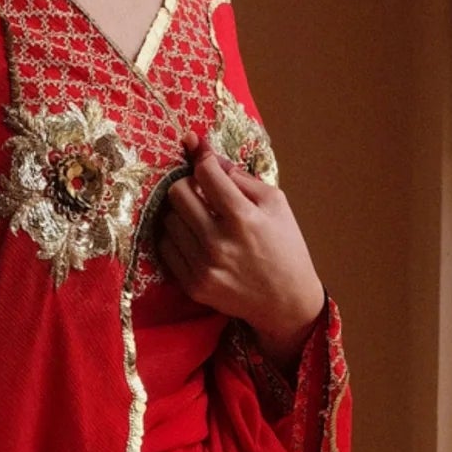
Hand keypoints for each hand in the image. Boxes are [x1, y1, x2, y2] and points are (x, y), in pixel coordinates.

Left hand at [156, 139, 325, 369]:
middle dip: (188, 185)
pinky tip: (195, 239)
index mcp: (243, 218)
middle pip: (176, 194)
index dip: (202, 159)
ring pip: (168, 220)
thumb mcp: (275, 203)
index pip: (204, 173)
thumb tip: (203, 150)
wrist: (286, 302)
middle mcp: (218, 243)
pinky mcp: (192, 286)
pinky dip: (177, 238)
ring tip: (201, 219)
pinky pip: (166, 248)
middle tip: (202, 192)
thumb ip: (238, 175)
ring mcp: (202, 267)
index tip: (202, 157)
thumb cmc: (284, 246)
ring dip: (182, 213)